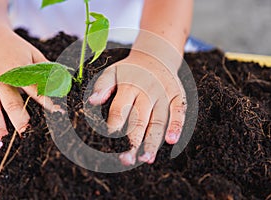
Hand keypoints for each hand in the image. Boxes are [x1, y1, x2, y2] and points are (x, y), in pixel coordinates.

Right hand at [0, 22, 59, 148]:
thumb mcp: (33, 53)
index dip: (47, 100)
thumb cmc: (14, 46)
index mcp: (18, 68)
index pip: (35, 88)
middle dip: (19, 118)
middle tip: (26, 133)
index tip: (57, 113)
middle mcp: (0, 77)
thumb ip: (47, 69)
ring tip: (1, 141)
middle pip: (11, 101)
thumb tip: (64, 82)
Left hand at [89, 50, 186, 164]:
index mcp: (129, 87)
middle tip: (126, 160)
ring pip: (158, 120)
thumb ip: (102, 86)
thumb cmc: (129, 70)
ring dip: (153, 140)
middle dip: (132, 141)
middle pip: (139, 120)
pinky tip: (171, 141)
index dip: (114, 125)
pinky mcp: (177, 96)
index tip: (109, 142)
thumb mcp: (113, 72)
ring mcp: (163, 94)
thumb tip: (92, 102)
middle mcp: (147, 91)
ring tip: (146, 159)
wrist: (154, 56)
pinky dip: (176, 125)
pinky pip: (178, 111)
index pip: (120, 109)